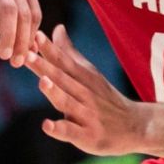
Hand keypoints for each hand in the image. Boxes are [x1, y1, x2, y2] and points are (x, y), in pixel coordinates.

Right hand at [0, 0, 40, 63]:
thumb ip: (15, 31)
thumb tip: (32, 52)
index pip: (33, 13)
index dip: (30, 38)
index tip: (23, 59)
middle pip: (23, 12)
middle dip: (21, 40)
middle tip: (15, 62)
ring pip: (8, 8)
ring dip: (8, 35)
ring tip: (3, 55)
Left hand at [25, 25, 148, 154]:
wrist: (136, 126)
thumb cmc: (104, 97)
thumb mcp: (89, 73)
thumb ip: (69, 52)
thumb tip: (57, 28)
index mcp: (83, 77)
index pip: (63, 60)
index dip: (48, 49)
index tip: (35, 34)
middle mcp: (85, 93)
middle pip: (62, 78)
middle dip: (45, 66)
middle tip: (27, 55)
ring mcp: (87, 115)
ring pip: (68, 102)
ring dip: (54, 92)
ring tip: (42, 81)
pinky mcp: (88, 136)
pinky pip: (72, 132)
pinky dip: (60, 129)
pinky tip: (47, 125)